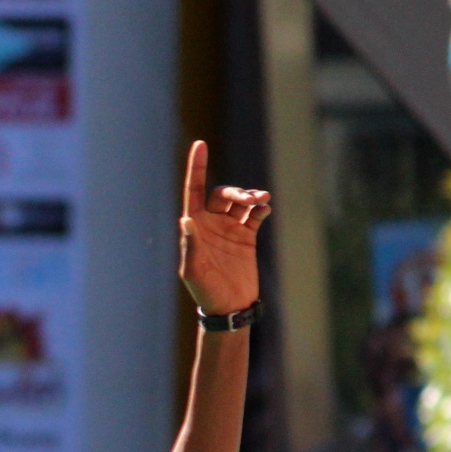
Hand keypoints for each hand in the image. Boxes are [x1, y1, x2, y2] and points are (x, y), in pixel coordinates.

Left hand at [177, 140, 269, 316]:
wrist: (229, 307)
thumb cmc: (205, 291)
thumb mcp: (193, 271)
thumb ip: (190, 245)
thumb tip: (186, 219)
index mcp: (194, 227)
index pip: (194, 191)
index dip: (196, 168)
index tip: (199, 144)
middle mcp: (211, 223)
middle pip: (222, 194)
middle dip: (237, 192)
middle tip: (251, 200)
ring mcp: (230, 228)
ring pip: (240, 201)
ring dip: (251, 197)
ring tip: (261, 202)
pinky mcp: (247, 236)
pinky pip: (255, 214)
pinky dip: (260, 209)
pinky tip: (264, 210)